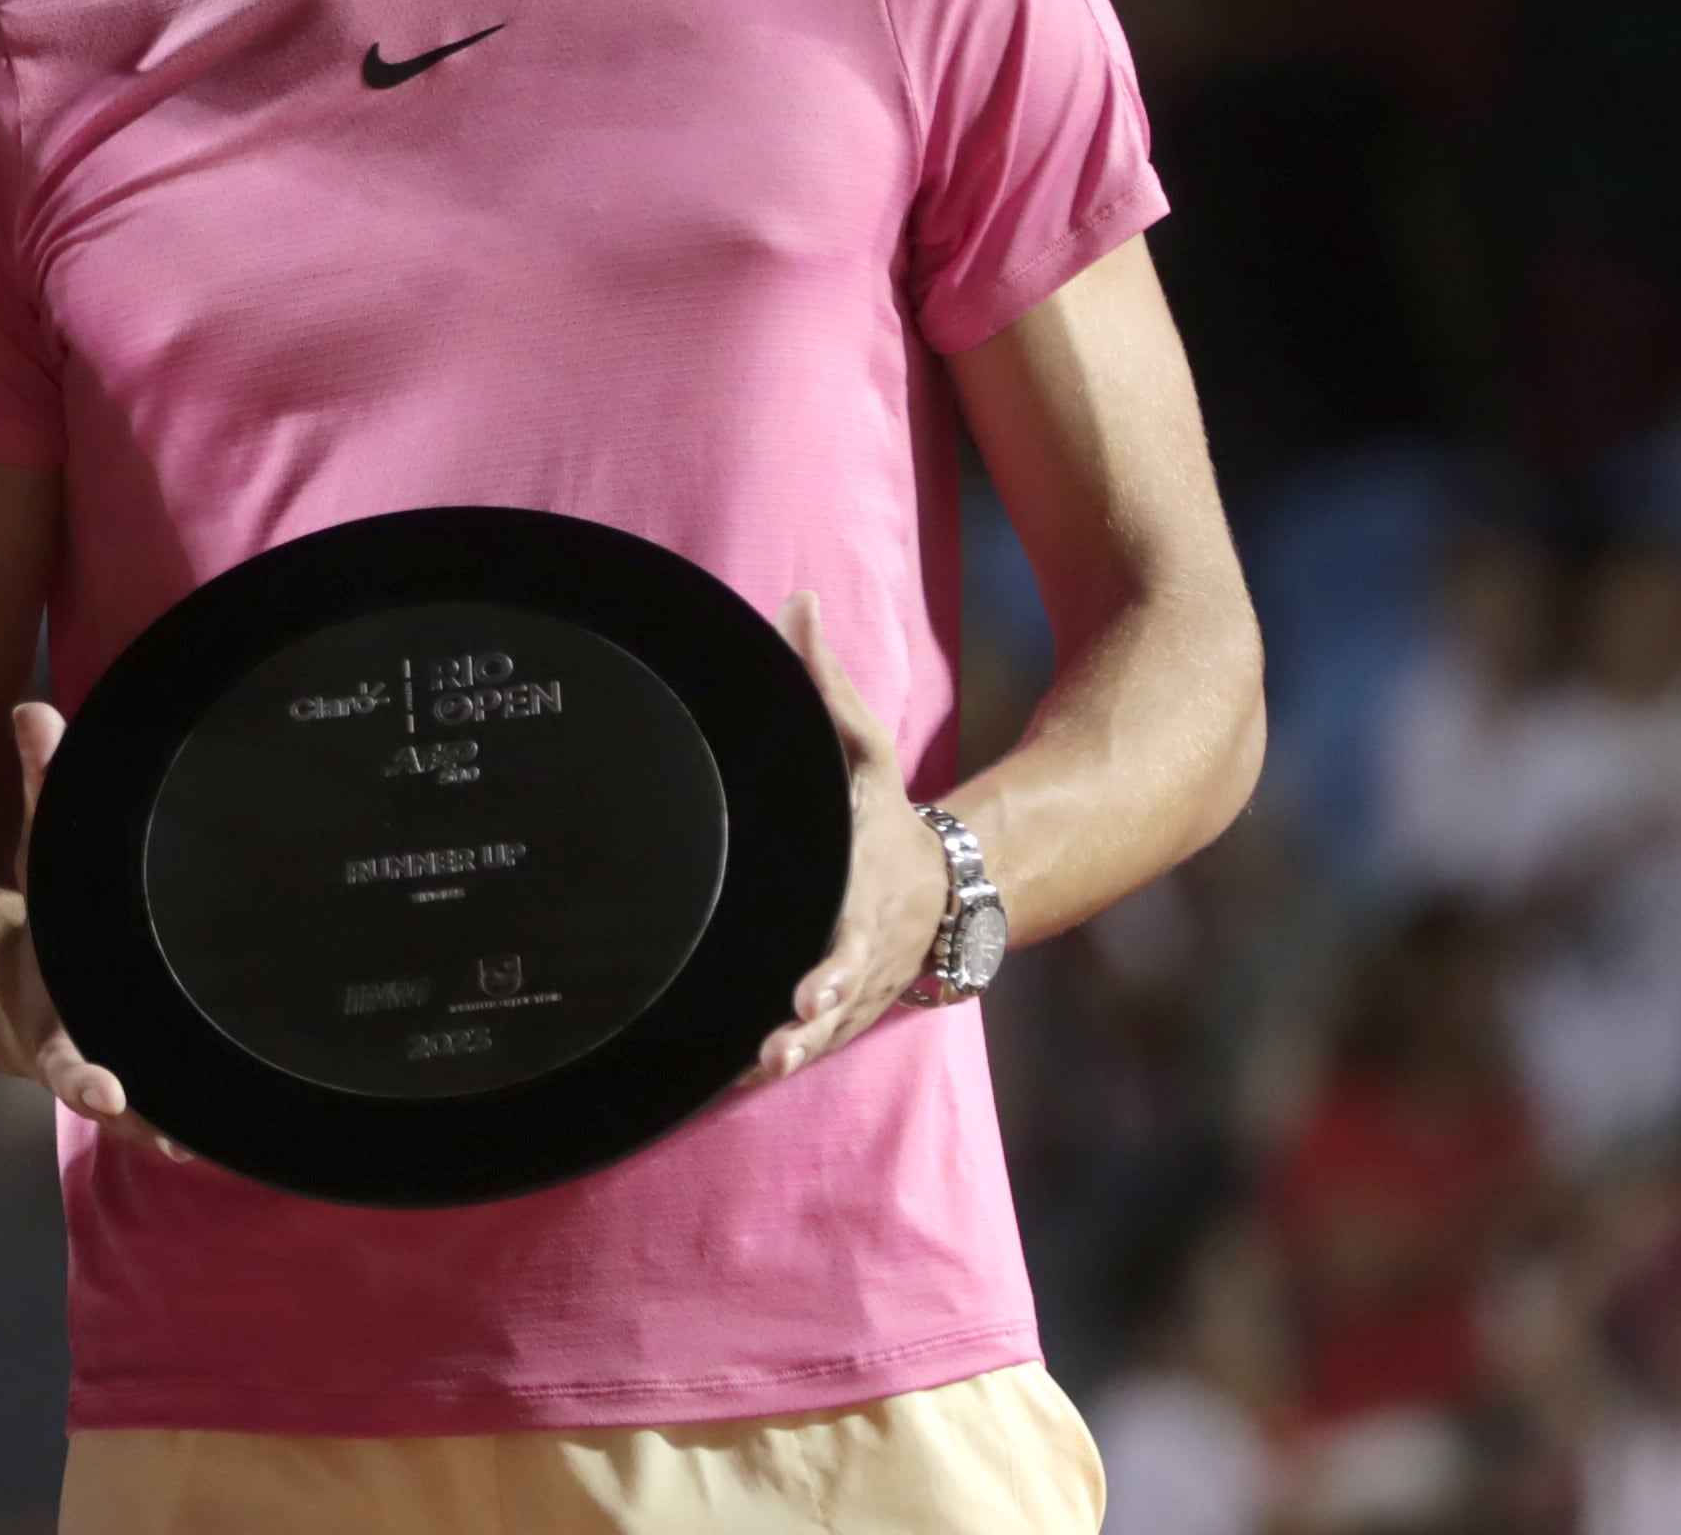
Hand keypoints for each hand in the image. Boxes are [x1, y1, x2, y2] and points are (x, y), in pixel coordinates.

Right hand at [0, 702, 188, 1158]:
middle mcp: (91, 1060)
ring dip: (185, 1128)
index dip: (84, 1078)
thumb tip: (31, 708)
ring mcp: (126, 1085)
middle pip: (117, 1107)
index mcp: (58, 1016)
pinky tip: (258, 1128)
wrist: (37, 984)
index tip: (104, 1095)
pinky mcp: (159, 1089)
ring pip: (158, 1124)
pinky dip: (213, 1125)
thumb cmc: (54, 913)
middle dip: (146, 1121)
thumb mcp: (43, 852)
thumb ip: (42, 787)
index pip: (64, 1057)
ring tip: (220, 1138)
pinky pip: (188, 1115)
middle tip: (181, 1137)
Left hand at [754, 592, 951, 1079]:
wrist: (948, 884)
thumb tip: (797, 601)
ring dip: (795, 1051)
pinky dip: (786, 1057)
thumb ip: (826, 682)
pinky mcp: (847, 1006)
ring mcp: (861, 983)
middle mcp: (868, 945)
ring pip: (830, 1029)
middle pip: (841, 993)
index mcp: (868, 888)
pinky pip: (817, 1038)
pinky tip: (732, 1079)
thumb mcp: (862, 746)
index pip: (853, 931)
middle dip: (813, 1023)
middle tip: (779, 1043)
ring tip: (756, 1069)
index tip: (806, 991)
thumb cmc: (884, 812)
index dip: (833, 967)